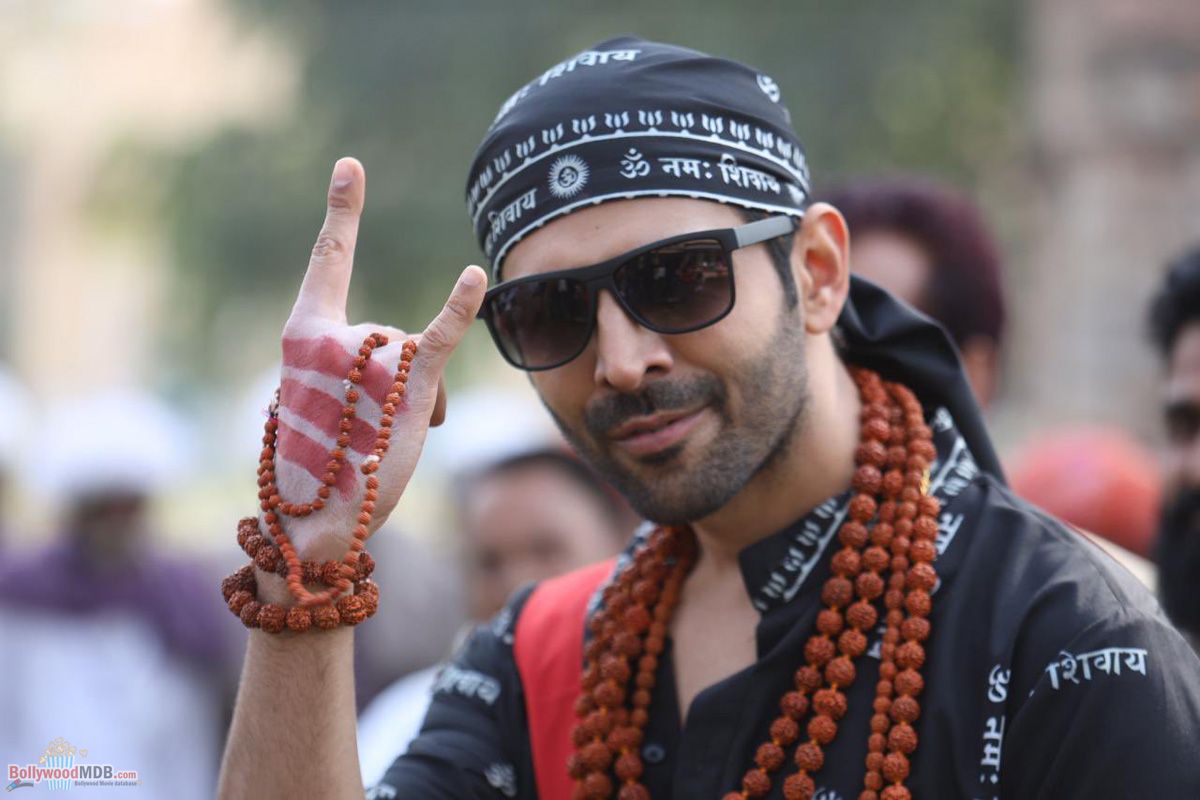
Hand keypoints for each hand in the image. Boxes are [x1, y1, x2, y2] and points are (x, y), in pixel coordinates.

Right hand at [262, 157, 485, 570]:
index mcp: (302, 333)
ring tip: (388, 437)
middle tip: (368, 429)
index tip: (352, 167)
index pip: (326, 261)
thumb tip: (412, 358)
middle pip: (391, 333)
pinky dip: (462, 306)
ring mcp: (370, 357)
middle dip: (397, 379)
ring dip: (418, 399)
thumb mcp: (321, 398)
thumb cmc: (320, 458)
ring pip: (418, 356)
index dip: (342, 213)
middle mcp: (333, 336)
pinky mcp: (410, 382)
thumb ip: (354, 362)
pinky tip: (474, 276)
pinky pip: (442, 335)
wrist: (317, 518)